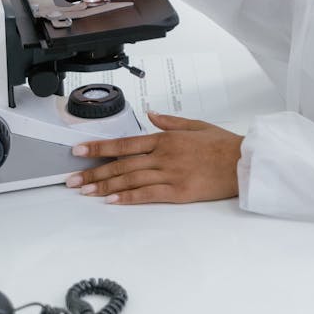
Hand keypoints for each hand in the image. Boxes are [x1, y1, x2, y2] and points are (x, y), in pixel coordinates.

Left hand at [66, 113, 242, 203]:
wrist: (242, 161)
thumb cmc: (221, 144)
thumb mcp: (195, 124)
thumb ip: (170, 120)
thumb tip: (150, 113)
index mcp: (165, 138)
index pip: (124, 143)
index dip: (99, 148)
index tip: (79, 151)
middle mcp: (163, 155)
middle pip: (121, 164)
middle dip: (94, 171)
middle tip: (72, 179)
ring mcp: (170, 174)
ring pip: (130, 180)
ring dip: (105, 186)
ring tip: (85, 191)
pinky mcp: (178, 192)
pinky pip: (147, 195)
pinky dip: (128, 197)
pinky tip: (112, 200)